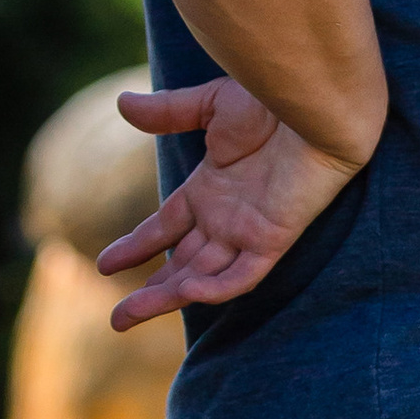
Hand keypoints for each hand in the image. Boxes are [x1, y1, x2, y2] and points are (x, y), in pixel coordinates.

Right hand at [98, 79, 363, 330]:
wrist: (313, 99)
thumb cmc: (274, 98)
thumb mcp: (211, 104)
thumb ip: (168, 112)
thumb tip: (121, 105)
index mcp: (211, 189)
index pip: (167, 228)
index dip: (138, 247)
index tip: (106, 266)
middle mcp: (226, 216)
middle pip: (182, 264)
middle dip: (150, 292)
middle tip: (117, 320)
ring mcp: (248, 230)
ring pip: (203, 276)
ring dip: (168, 297)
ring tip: (129, 317)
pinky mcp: (272, 237)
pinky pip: (244, 274)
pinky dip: (218, 287)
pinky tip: (189, 293)